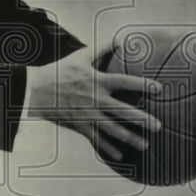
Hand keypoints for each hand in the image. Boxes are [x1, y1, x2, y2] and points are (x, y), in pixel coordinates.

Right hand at [27, 43, 161, 161]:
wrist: (36, 90)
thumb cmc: (59, 71)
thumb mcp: (80, 56)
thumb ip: (101, 47)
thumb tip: (119, 38)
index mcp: (98, 81)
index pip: (126, 82)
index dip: (144, 84)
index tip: (160, 89)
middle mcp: (96, 99)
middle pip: (124, 111)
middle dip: (142, 119)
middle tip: (159, 126)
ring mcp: (88, 115)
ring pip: (113, 130)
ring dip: (130, 139)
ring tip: (146, 146)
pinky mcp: (80, 125)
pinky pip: (96, 139)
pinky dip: (108, 149)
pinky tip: (120, 156)